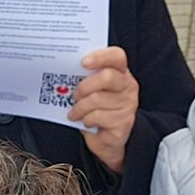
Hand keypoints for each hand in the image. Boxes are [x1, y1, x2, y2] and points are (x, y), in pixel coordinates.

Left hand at [69, 46, 138, 174]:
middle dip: (85, 86)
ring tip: (75, 112)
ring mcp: (128, 105)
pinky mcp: (123, 123)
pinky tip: (86, 121)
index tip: (84, 62)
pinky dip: (86, 120)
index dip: (100, 56)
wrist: (107, 138)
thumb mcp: (93, 89)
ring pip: (97, 100)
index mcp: (121, 73)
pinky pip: (98, 117)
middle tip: (75, 95)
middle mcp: (128, 87)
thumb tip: (65, 71)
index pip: (117, 56)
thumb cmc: (98, 109)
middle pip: (108, 77)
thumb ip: (86, 78)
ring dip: (80, 107)